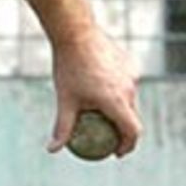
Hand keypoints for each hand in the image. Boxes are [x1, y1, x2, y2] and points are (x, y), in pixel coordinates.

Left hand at [47, 26, 141, 157]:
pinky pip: (127, 84)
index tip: (116, 153)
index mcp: (117, 101)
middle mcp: (129, 89)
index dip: (128, 146)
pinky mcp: (130, 63)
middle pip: (133, 117)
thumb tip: (53, 150)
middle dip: (124, 132)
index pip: (133, 132)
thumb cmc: (69, 67)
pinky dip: (119, 92)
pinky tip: (103, 92)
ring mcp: (132, 74)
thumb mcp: (65, 101)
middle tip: (109, 139)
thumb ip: (62, 127)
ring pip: (131, 100)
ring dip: (121, 111)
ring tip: (105, 116)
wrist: (76, 32)